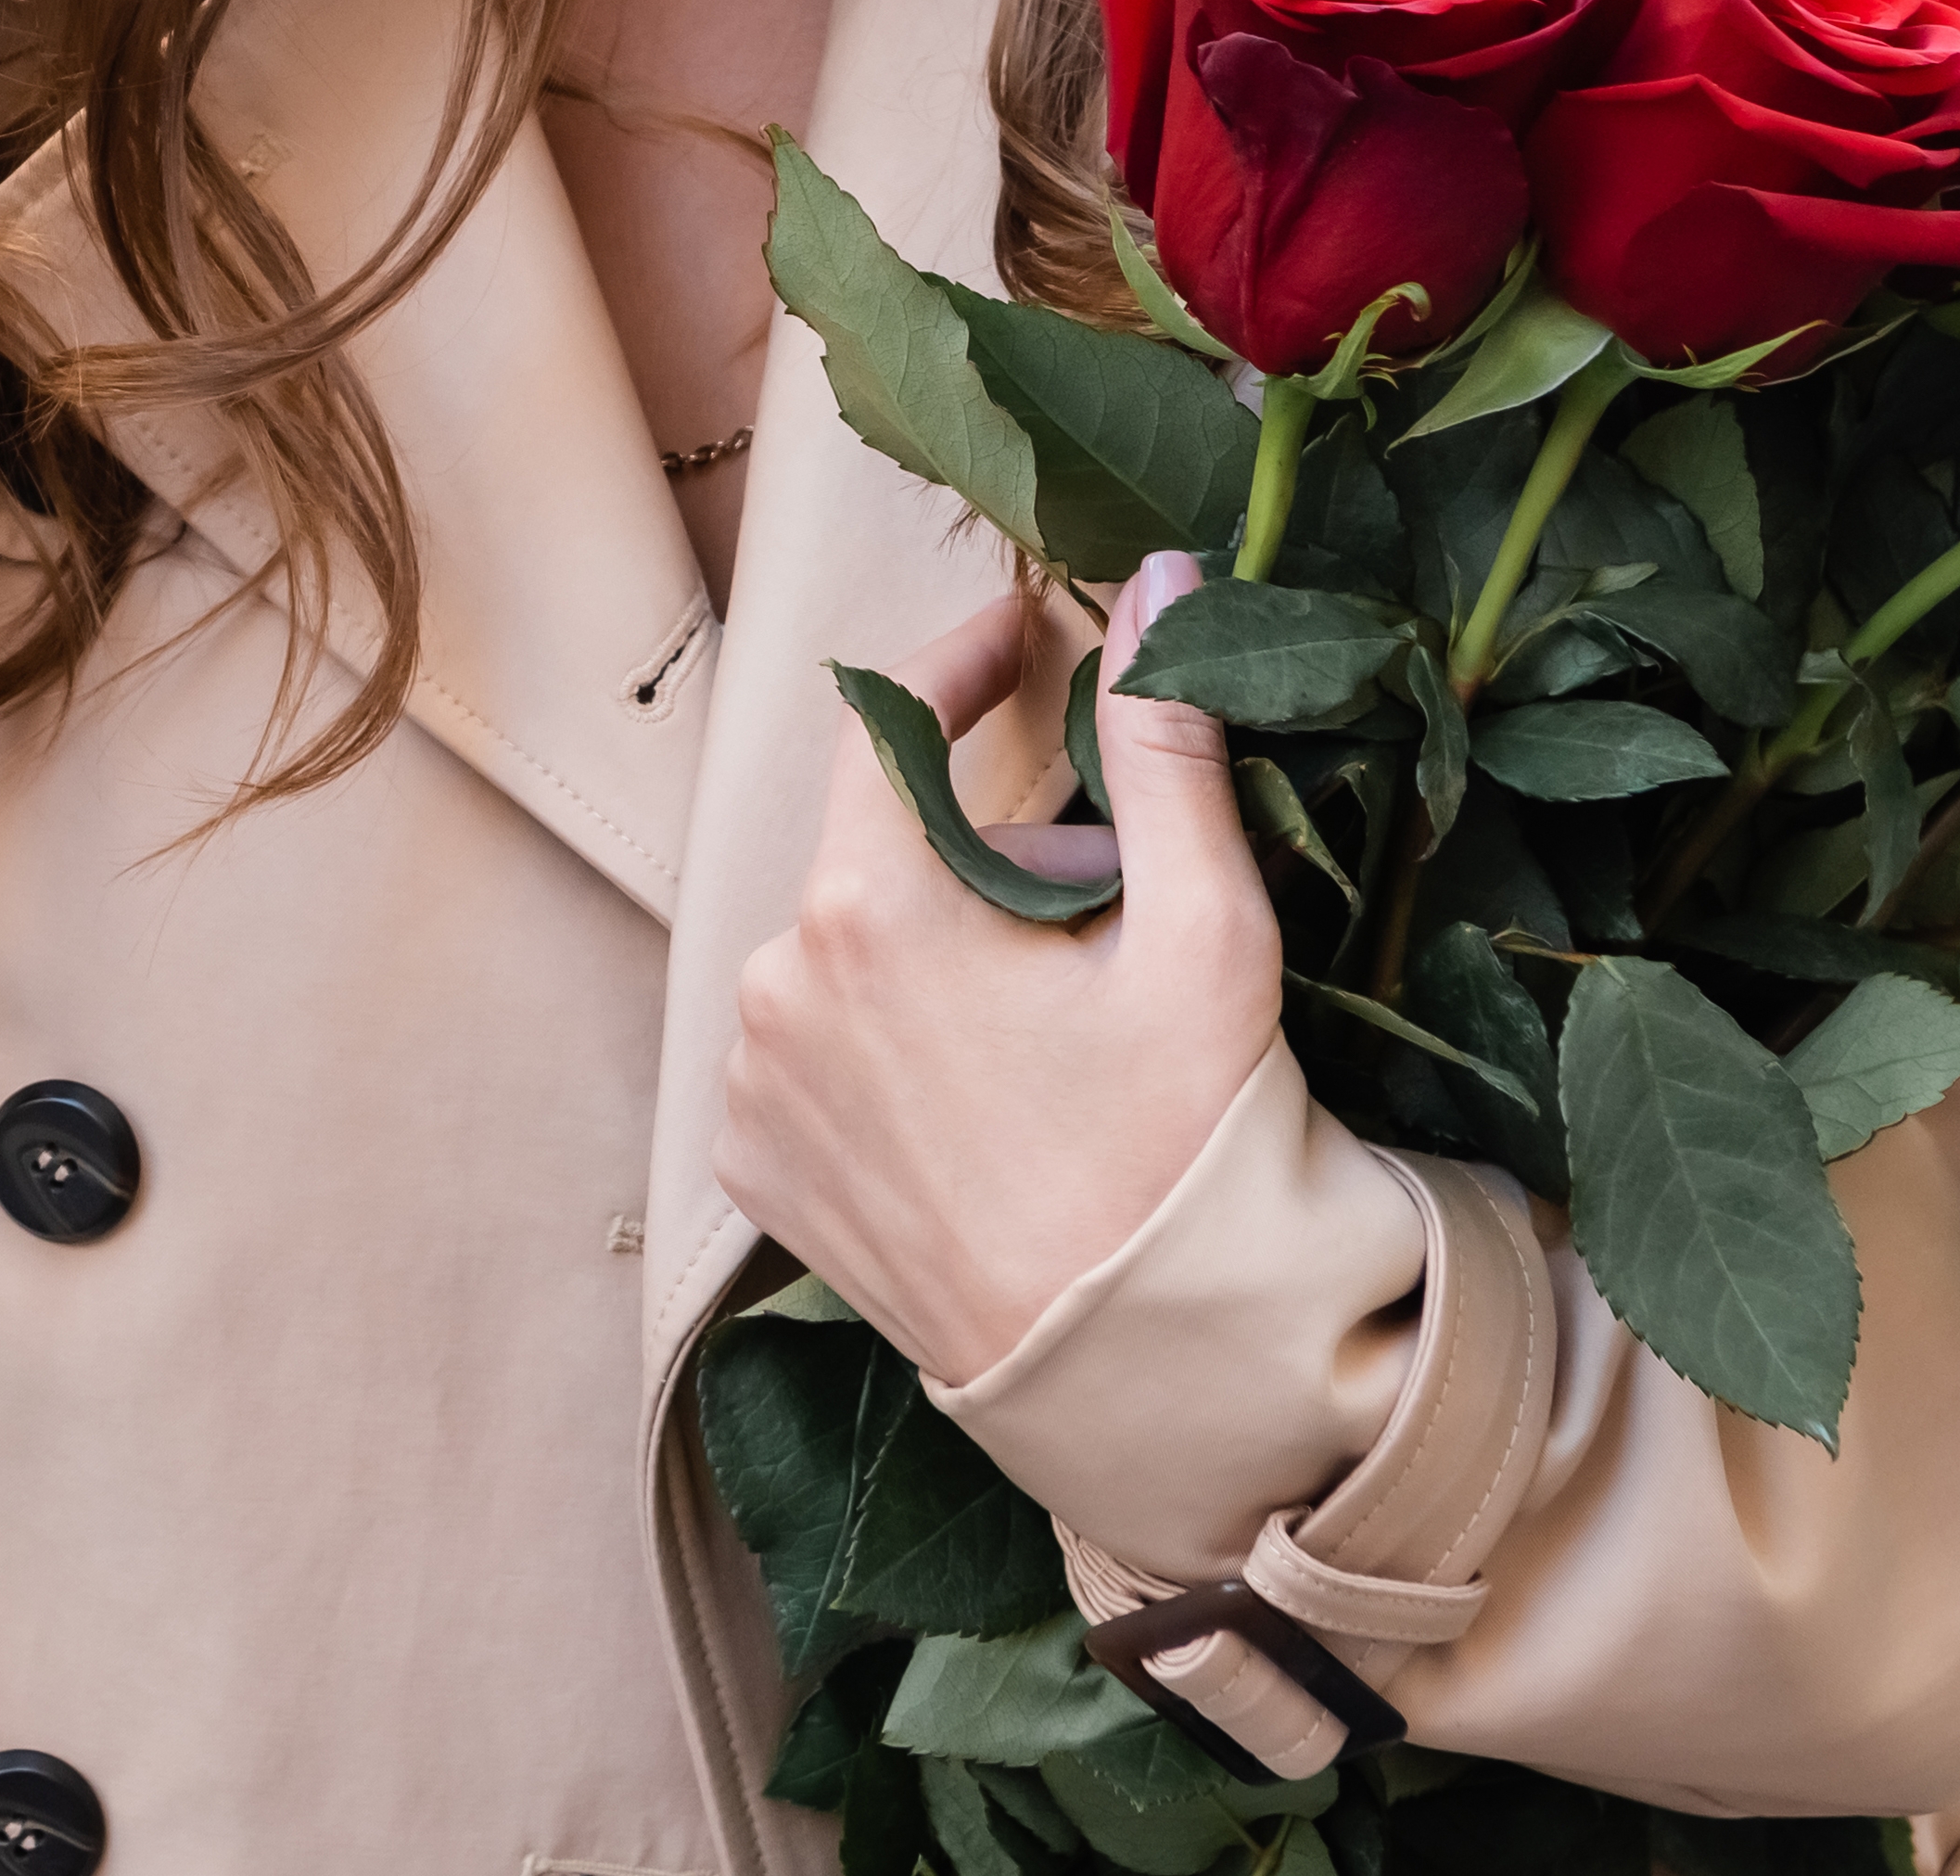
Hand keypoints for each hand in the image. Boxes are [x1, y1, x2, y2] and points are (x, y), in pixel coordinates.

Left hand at [720, 552, 1290, 1388]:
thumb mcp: (1206, 936)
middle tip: (1111, 920)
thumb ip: (1166, 747)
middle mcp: (772, 987)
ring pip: (853, 955)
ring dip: (945, 958)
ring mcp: (753, 1088)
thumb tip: (1158, 583)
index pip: (891, 725)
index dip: (963, 665)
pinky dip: (893, 1047)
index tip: (1023, 635)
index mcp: (864, 910)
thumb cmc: (1186, 1155)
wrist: (1143, 1377)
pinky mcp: (757, 1170)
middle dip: (999, 860)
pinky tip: (986, 1104)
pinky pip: (819, 1051)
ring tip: (1057, 1038)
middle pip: (890, 855)